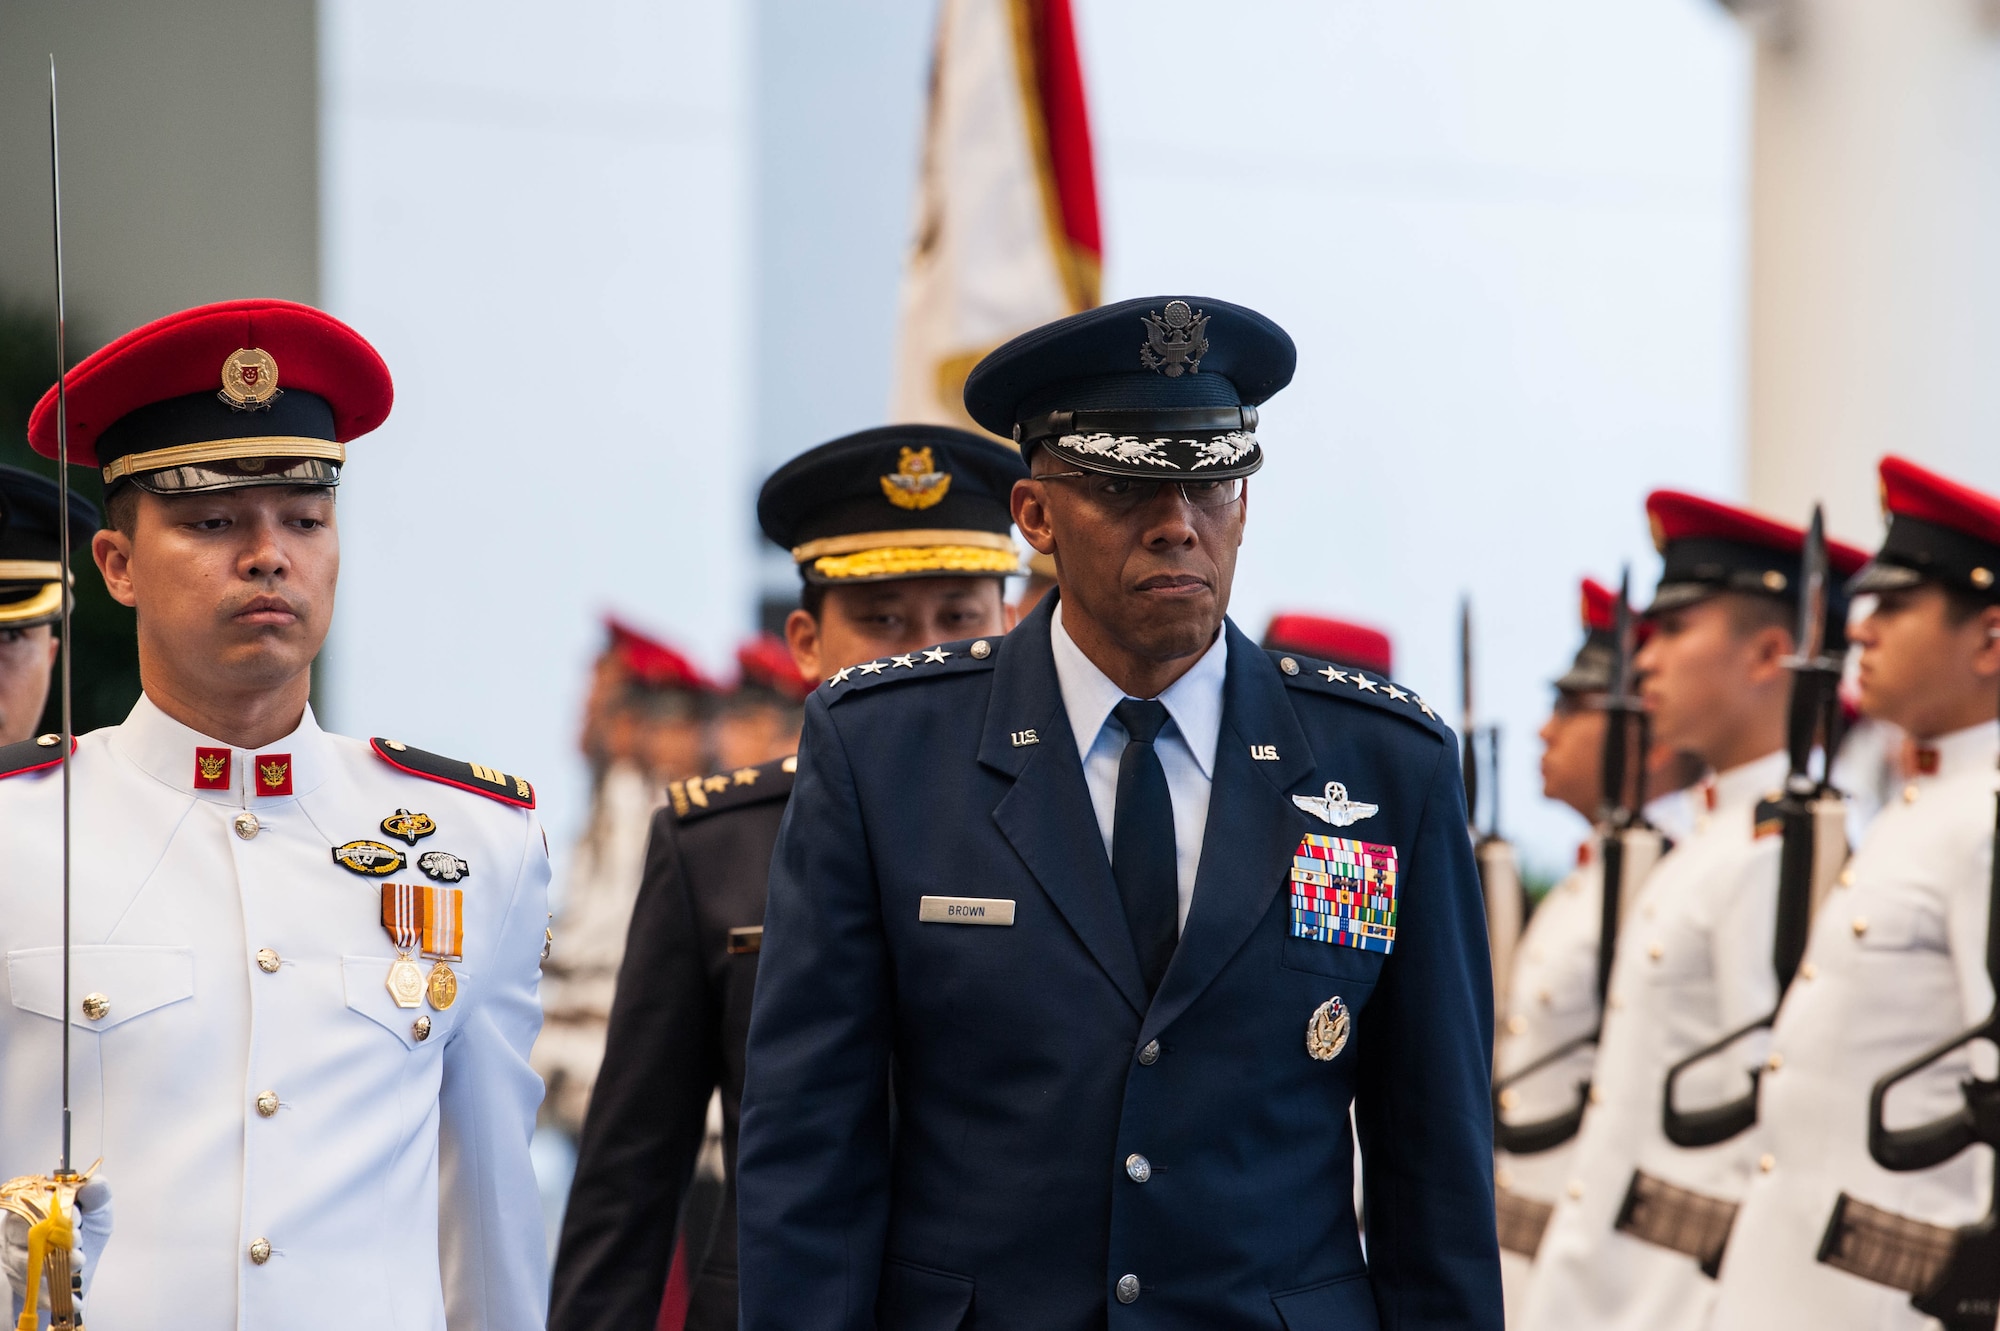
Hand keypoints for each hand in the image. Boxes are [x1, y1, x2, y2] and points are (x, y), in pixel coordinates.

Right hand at [4, 1177, 111, 1322]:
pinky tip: (74, 1300)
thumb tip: (94, 1183)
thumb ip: (97, 1195)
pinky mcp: (19, 1280)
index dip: (56, 1214)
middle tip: (78, 1248)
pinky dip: (54, 1296)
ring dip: (53, 1268)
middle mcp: (18, 1232)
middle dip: (55, 1243)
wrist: (79, 1261)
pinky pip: (32, 1291)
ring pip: (27, 1264)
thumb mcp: (97, 1211)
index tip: (77, 1221)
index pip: (36, 1207)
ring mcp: (15, 1257)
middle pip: (28, 1237)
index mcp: (35, 1207)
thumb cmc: (86, 1230)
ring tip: (77, 1266)